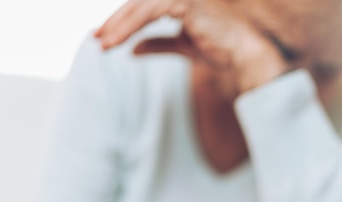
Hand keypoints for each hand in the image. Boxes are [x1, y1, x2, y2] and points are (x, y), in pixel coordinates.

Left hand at [94, 0, 289, 92]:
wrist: (244, 56)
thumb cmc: (221, 50)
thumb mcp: (183, 46)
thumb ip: (158, 44)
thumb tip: (133, 51)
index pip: (144, 5)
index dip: (123, 21)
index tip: (104, 38)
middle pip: (138, 2)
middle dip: (115, 22)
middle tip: (98, 40)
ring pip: (139, 6)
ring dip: (118, 26)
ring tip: (104, 45)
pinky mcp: (184, 0)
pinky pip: (147, 12)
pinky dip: (129, 27)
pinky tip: (117, 42)